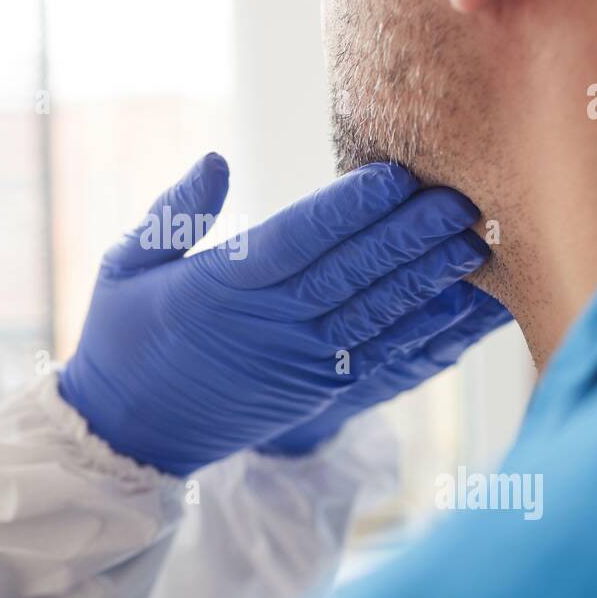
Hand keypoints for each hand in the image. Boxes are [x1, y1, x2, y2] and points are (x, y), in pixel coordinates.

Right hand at [58, 153, 491, 475]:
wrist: (131, 436)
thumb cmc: (122, 339)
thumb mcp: (124, 266)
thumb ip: (174, 214)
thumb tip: (216, 161)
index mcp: (221, 287)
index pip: (297, 240)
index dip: (349, 208)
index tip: (394, 175)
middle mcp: (269, 324)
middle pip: (352, 272)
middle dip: (410, 234)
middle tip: (462, 198)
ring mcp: (299, 360)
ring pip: (376, 312)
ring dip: (428, 277)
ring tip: (474, 241)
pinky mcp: (318, 387)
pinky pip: (379, 353)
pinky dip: (421, 327)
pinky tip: (457, 300)